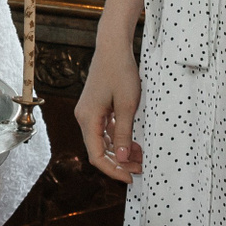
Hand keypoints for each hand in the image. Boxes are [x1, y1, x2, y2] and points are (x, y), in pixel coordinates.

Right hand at [73, 33, 142, 181]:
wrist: (113, 47)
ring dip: (120, 151)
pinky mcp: (96, 107)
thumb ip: (123, 134)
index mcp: (88, 119)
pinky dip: (118, 139)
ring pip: (103, 141)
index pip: (96, 155)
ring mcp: (89, 112)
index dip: (113, 170)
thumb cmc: (120, 72)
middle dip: (119, 162)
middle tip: (140, 169)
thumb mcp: (127, 106)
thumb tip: (121, 159)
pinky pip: (105, 130)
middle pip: (98, 150)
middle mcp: (84, 117)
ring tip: (140, 157)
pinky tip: (133, 142)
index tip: (130, 178)